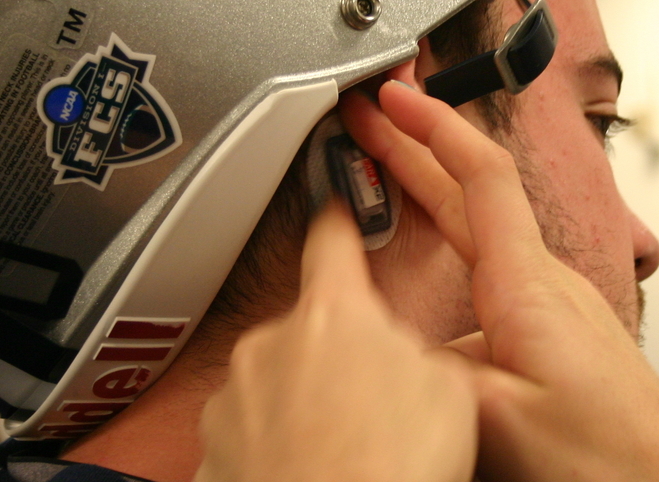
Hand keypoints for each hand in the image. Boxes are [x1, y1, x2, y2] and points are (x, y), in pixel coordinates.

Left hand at [195, 200, 477, 481]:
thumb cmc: (391, 466)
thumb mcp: (448, 389)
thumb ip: (419, 349)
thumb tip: (406, 356)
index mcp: (331, 314)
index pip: (330, 243)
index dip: (336, 219)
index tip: (332, 203)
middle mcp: (269, 345)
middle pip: (309, 331)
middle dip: (337, 357)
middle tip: (375, 403)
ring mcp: (232, 402)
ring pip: (275, 388)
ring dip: (303, 408)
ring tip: (346, 452)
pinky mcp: (210, 454)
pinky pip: (249, 439)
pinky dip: (274, 453)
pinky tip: (310, 474)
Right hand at [341, 77, 658, 481]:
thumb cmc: (612, 458)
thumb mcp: (498, 417)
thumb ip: (433, 374)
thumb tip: (391, 353)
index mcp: (526, 286)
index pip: (479, 175)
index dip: (430, 126)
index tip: (391, 96)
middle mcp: (545, 285)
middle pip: (472, 195)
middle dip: (416, 150)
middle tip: (371, 119)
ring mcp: (555, 310)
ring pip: (482, 238)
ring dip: (431, 201)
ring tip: (386, 184)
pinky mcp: (560, 340)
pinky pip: (494, 280)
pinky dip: (450, 254)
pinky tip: (431, 278)